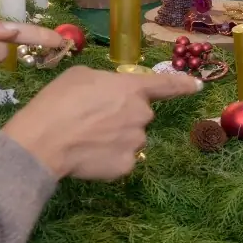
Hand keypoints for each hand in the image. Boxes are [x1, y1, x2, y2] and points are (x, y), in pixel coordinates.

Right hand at [3, 66, 201, 179]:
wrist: (44, 141)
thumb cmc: (58, 101)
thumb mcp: (80, 76)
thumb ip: (104, 82)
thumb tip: (108, 94)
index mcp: (131, 89)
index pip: (165, 85)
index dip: (183, 84)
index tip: (198, 86)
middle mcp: (141, 115)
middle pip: (139, 115)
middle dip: (122, 116)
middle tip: (93, 119)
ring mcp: (136, 143)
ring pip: (131, 138)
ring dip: (115, 138)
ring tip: (86, 138)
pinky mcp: (126, 166)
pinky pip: (122, 159)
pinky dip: (108, 158)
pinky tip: (89, 155)